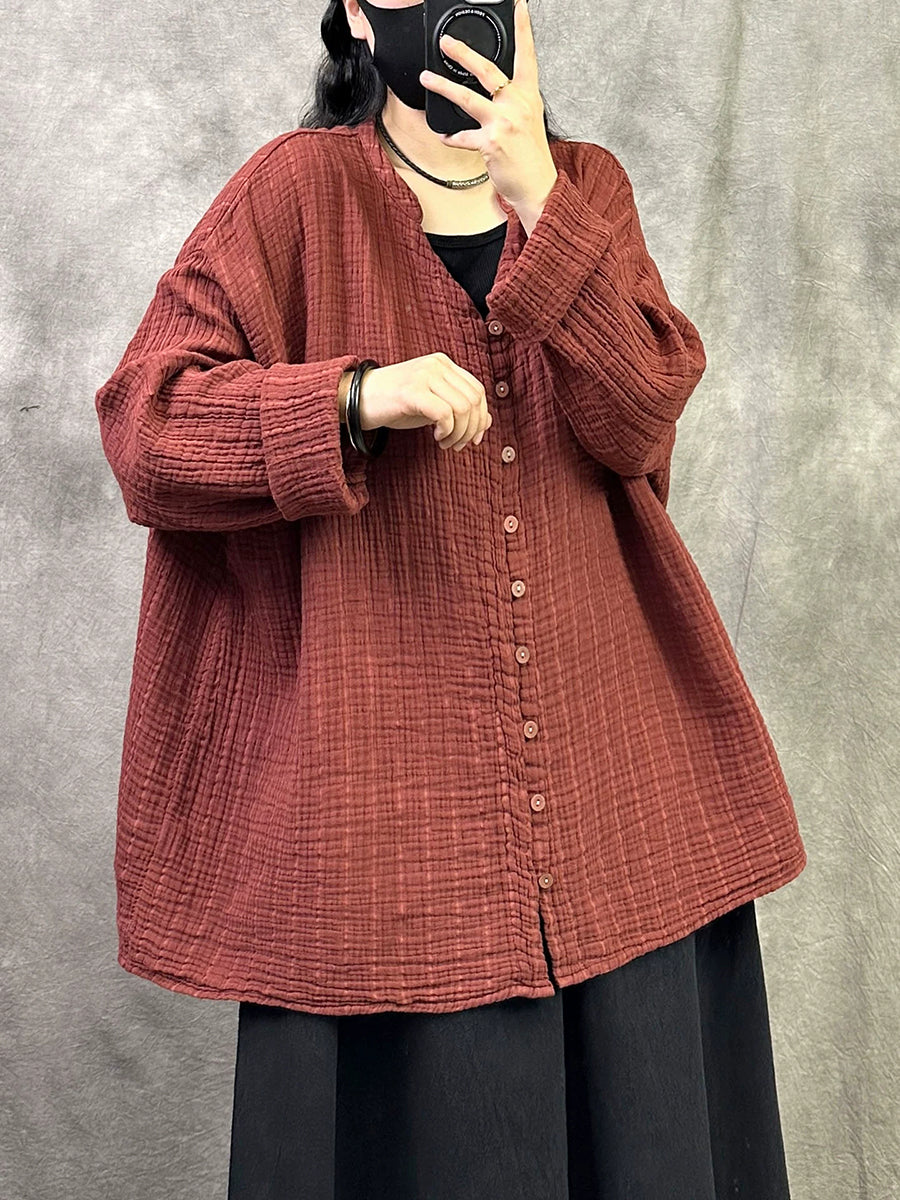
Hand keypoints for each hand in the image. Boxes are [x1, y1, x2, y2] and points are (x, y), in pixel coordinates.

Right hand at [347, 354, 492, 450]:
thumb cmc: (395, 404)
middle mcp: (437, 365)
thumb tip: (487, 422)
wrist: (356, 399)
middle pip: (474, 400)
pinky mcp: (412, 391)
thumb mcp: (432, 404)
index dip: (481, 418)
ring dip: (458, 433)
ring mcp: (424, 376)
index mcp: (444, 364)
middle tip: (457, 445)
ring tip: (445, 443)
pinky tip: (436, 438)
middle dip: (471, 429)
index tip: (473, 439)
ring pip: (463, 408)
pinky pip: (444, 414)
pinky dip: (446, 431)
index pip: (478, 390)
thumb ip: (458, 408)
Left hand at [418, 0, 558, 213]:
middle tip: (446, 42)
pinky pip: (462, 137)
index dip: (523, 29)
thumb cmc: (532, 156)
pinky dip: (451, 137)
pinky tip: (443, 136)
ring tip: (427, 78)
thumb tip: (492, 90)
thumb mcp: (530, 120)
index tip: (518, 6)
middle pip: (487, 70)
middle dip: (463, 53)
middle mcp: (516, 105)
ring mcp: (503, 123)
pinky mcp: (490, 143)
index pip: (527, 55)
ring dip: (443, 87)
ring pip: (467, 98)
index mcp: (528, 96)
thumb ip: (513, 101)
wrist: (539, 186)